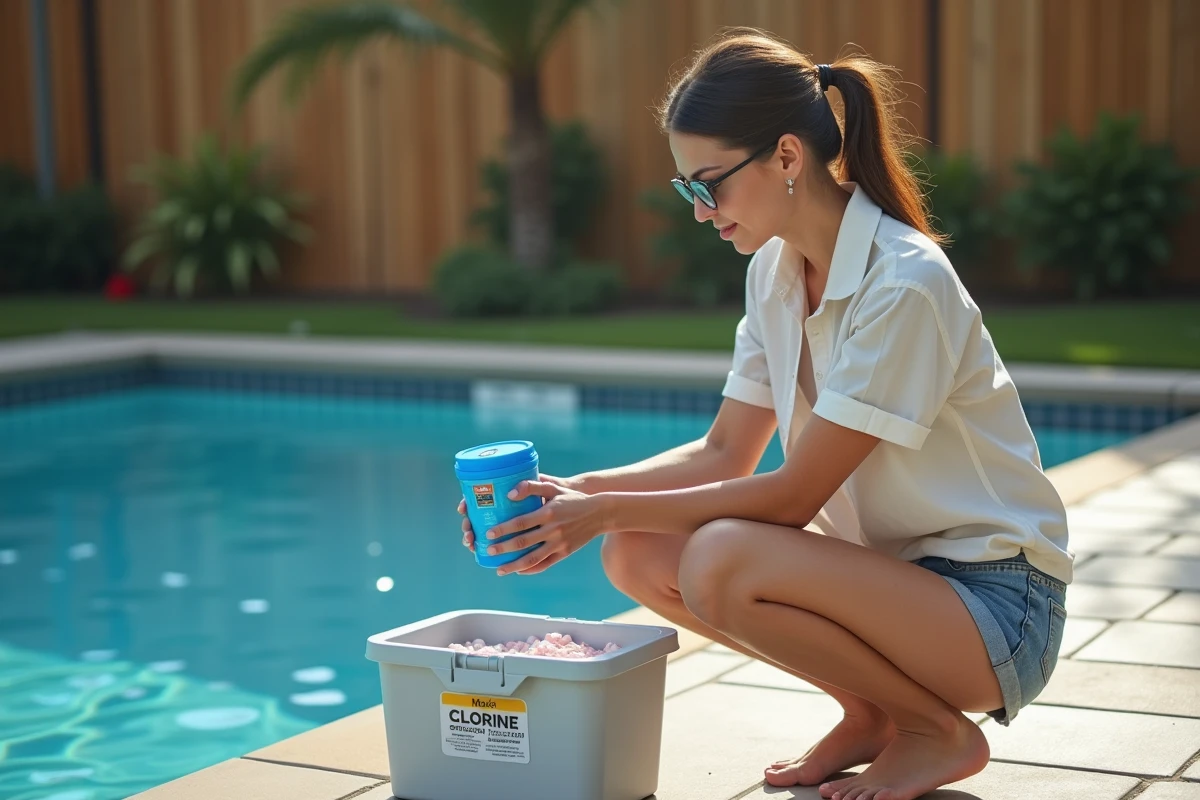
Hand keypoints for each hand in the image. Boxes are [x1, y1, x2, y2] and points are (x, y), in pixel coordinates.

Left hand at [480, 480, 610, 575]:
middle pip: (523, 542)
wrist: (600, 513)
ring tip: (499, 570)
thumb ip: (532, 487)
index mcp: (548, 513)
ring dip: (514, 565)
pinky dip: (531, 569)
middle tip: (488, 551)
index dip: (503, 529)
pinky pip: (545, 564)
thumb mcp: (554, 488)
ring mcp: (559, 544)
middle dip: (503, 548)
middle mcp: (553, 530)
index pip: (520, 523)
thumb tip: (510, 493)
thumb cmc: (573, 499)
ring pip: (532, 558)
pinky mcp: (564, 553)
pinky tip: (519, 571)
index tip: (488, 533)